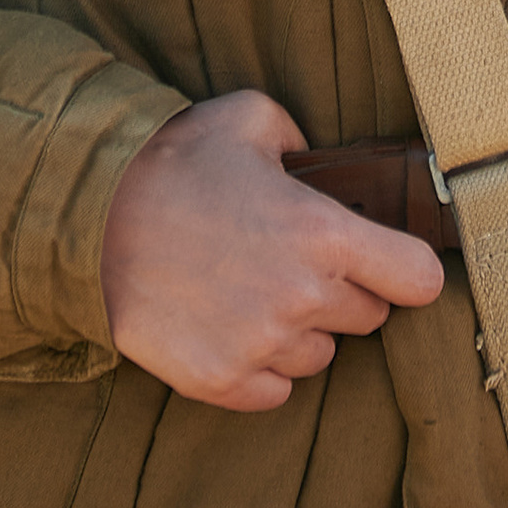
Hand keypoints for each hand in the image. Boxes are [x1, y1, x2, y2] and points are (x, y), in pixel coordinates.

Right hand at [99, 89, 443, 409]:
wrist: (90, 222)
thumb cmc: (174, 162)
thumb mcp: (249, 116)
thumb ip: (301, 137)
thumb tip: (316, 159)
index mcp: (323, 233)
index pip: (418, 279)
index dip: (410, 269)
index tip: (394, 264)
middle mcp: (302, 297)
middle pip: (370, 318)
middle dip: (346, 292)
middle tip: (300, 264)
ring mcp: (261, 346)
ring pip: (321, 356)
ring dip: (303, 331)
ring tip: (258, 292)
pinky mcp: (220, 382)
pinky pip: (275, 391)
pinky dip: (262, 367)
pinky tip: (234, 327)